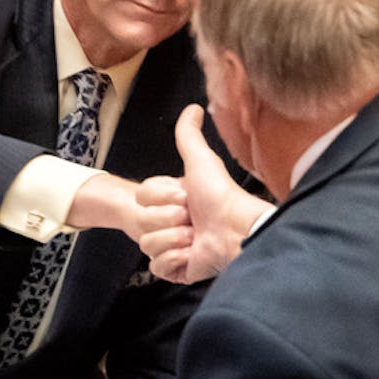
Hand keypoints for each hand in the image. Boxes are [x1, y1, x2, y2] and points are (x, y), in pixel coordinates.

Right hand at [138, 105, 272, 283]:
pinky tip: (191, 253)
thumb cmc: (221, 195)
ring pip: (148, 245)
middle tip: (191, 218)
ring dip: (173, 239)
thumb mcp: (200, 160)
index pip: (142, 198)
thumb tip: (193, 108)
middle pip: (142, 222)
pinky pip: (157, 266)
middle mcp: (172, 224)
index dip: (160, 197)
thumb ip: (189, 135)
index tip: (184, 196)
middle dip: (167, 219)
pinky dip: (174, 259)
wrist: (236, 228)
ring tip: (195, 237)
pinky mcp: (178, 270)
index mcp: (173, 201)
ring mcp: (175, 249)